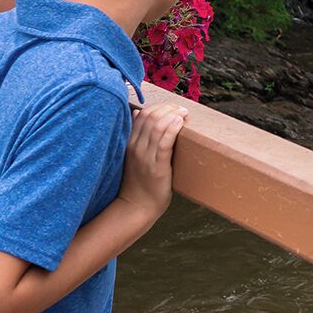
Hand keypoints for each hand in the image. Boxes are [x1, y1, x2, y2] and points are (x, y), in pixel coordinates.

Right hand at [119, 91, 183, 223]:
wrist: (137, 206)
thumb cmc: (139, 181)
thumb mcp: (132, 155)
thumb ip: (135, 136)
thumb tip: (136, 113)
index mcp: (129, 143)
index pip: (142, 115)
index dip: (159, 106)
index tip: (171, 106)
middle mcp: (135, 147)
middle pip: (151, 117)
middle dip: (168, 108)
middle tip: (181, 108)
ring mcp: (145, 157)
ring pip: (158, 126)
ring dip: (173, 115)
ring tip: (183, 113)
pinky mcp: (157, 167)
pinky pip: (164, 142)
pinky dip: (172, 129)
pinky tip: (180, 122)